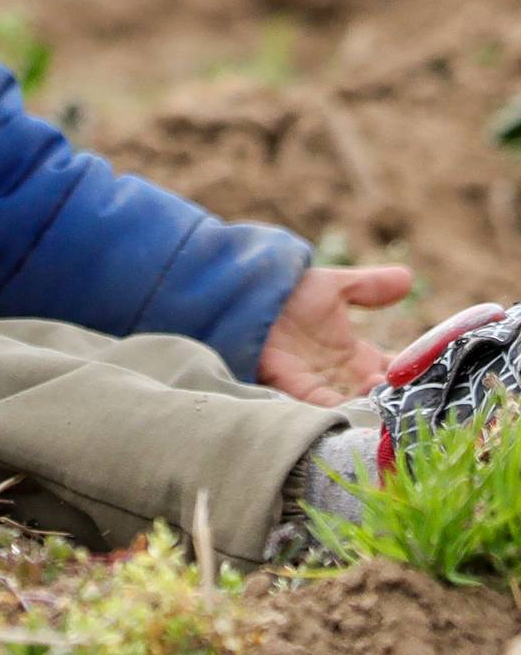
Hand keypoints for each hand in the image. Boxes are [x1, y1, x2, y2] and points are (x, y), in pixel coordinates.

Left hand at [257, 264, 412, 403]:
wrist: (246, 298)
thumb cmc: (288, 293)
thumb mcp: (333, 287)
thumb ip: (369, 286)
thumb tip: (408, 277)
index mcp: (357, 358)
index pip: (399, 373)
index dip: (420, 373)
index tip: (443, 373)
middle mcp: (345, 380)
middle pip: (386, 398)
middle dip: (406, 400)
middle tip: (427, 396)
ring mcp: (325, 390)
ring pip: (363, 409)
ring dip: (382, 408)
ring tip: (399, 399)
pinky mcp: (301, 396)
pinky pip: (332, 412)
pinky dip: (351, 413)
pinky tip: (369, 406)